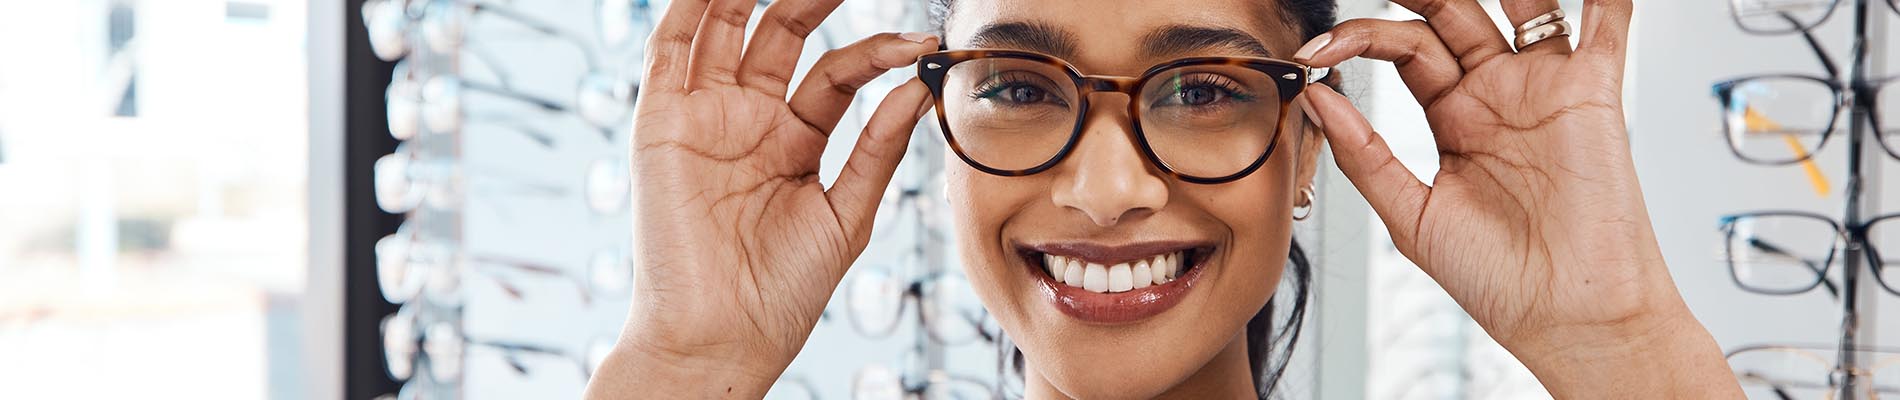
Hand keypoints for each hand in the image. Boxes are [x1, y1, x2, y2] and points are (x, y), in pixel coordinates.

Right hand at [589, 0, 937, 394]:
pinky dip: (689, 9)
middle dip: (812, 0)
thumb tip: (918, 87)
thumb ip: (877, 148)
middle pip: (779, 35)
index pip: (835, 74)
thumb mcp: (847, 213)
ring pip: (724, 30)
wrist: (723, 335)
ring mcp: (703, 117)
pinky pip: (669, 50)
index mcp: (793, 141)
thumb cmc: (783, 290)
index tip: (921, 43)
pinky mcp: (661, 124)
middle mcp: (746, 120)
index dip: (876, 52)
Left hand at [1294, 0, 1738, 395]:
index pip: (1404, 49)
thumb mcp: (1410, 215)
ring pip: (1521, 5)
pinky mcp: (1592, 91)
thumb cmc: (1496, 279)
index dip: (1359, 37)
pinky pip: (1606, 24)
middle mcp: (1497, 94)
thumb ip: (1364, 155)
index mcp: (1453, 118)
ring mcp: (1544, 87)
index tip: (1315, 53)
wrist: (1564, 315)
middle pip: (1453, 14)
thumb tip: (1317, 99)